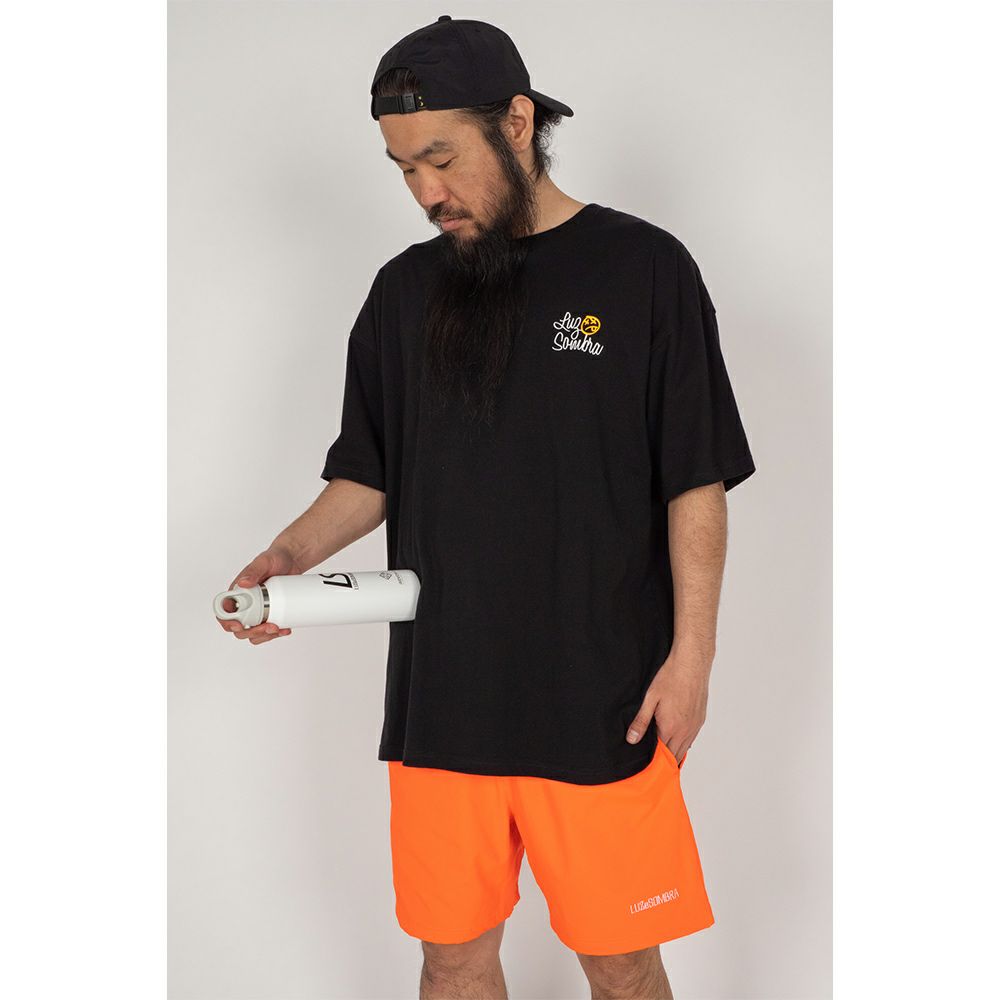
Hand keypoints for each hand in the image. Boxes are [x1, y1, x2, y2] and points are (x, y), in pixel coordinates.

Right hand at [217, 545, 304, 644]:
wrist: (293, 561)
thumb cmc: (275, 558)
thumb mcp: (264, 561)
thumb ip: (253, 571)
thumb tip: (243, 584)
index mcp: (237, 593)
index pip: (224, 612)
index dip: (227, 622)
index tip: (239, 626)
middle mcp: (244, 604)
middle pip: (239, 628)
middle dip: (253, 632)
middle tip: (269, 627)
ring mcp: (258, 611)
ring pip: (253, 633)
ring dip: (265, 636)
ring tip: (279, 629)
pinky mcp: (270, 614)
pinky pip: (268, 630)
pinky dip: (276, 633)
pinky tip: (285, 629)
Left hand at [625, 643, 712, 765]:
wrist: (691, 664)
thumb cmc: (670, 678)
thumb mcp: (650, 699)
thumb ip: (641, 721)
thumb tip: (632, 740)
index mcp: (670, 728)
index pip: (661, 755)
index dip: (653, 761)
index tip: (645, 765)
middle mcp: (685, 731)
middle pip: (674, 756)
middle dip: (663, 762)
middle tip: (651, 764)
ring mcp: (695, 726)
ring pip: (684, 749)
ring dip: (673, 753)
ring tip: (661, 756)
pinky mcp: (700, 720)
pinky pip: (691, 739)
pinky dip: (682, 744)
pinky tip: (674, 739)